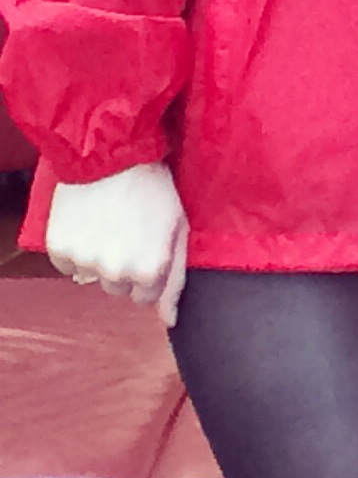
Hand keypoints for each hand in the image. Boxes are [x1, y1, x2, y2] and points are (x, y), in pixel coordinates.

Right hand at [44, 163, 189, 326]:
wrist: (111, 157)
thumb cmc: (154, 188)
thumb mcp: (179, 228)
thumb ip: (176, 279)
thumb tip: (169, 321)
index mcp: (150, 271)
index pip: (147, 297)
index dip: (151, 271)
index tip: (150, 247)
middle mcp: (116, 274)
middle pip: (120, 289)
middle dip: (127, 267)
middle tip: (131, 232)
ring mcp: (85, 263)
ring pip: (93, 279)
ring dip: (101, 260)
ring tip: (111, 225)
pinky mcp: (59, 251)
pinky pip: (69, 266)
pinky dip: (78, 250)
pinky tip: (90, 225)